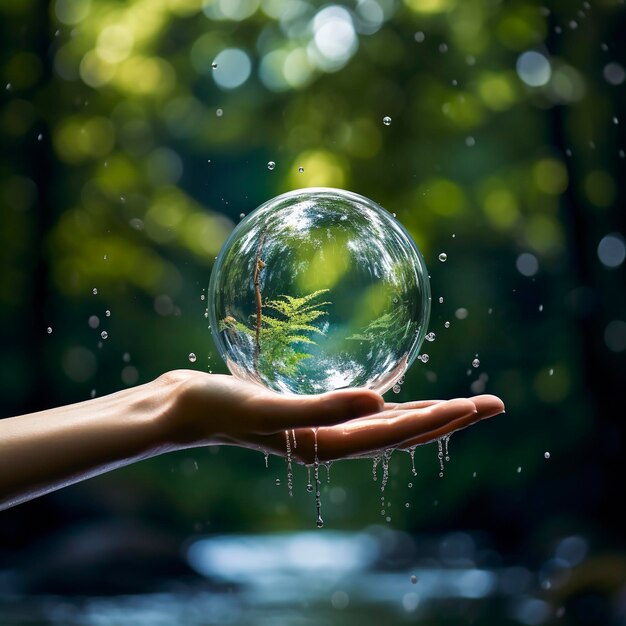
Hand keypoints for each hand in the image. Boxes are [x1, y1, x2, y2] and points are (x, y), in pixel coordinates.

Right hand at [158, 370, 504, 462]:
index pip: (398, 432)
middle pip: (405, 432)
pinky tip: (399, 399)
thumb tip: (380, 402)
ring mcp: (324, 430)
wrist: (186, 407)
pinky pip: (365, 413)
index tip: (481, 405)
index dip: (441, 418)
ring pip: (389, 424)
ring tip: (462, 405)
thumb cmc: (219, 407)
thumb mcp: (269, 406)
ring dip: (428, 414)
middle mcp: (333, 441)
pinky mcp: (313, 414)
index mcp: (328, 443)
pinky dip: (393, 407)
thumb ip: (323, 408)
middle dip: (451, 419)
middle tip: (494, 404)